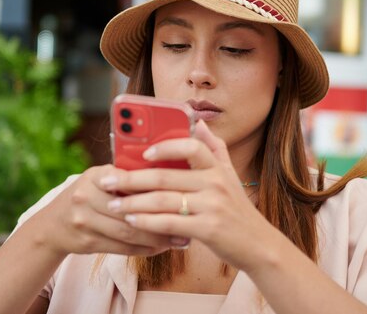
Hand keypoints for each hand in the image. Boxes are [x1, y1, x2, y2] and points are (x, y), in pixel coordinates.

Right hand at [31, 164, 183, 257]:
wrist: (52, 226)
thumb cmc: (87, 197)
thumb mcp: (101, 179)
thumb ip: (127, 177)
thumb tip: (169, 175)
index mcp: (95, 175)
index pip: (131, 182)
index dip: (157, 190)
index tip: (181, 195)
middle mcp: (86, 195)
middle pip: (131, 210)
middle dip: (162, 218)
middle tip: (187, 222)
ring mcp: (84, 220)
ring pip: (129, 232)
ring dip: (157, 238)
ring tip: (179, 239)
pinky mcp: (86, 241)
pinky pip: (122, 248)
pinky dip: (145, 249)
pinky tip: (161, 248)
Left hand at [99, 121, 271, 271]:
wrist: (259, 245)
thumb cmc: (237, 209)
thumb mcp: (230, 174)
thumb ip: (214, 147)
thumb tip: (199, 122)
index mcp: (217, 167)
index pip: (190, 146)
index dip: (164, 147)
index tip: (141, 153)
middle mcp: (215, 183)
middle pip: (165, 176)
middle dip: (131, 178)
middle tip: (107, 180)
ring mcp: (212, 206)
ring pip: (163, 200)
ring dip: (133, 202)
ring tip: (114, 204)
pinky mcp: (208, 230)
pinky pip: (169, 223)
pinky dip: (147, 222)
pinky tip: (132, 221)